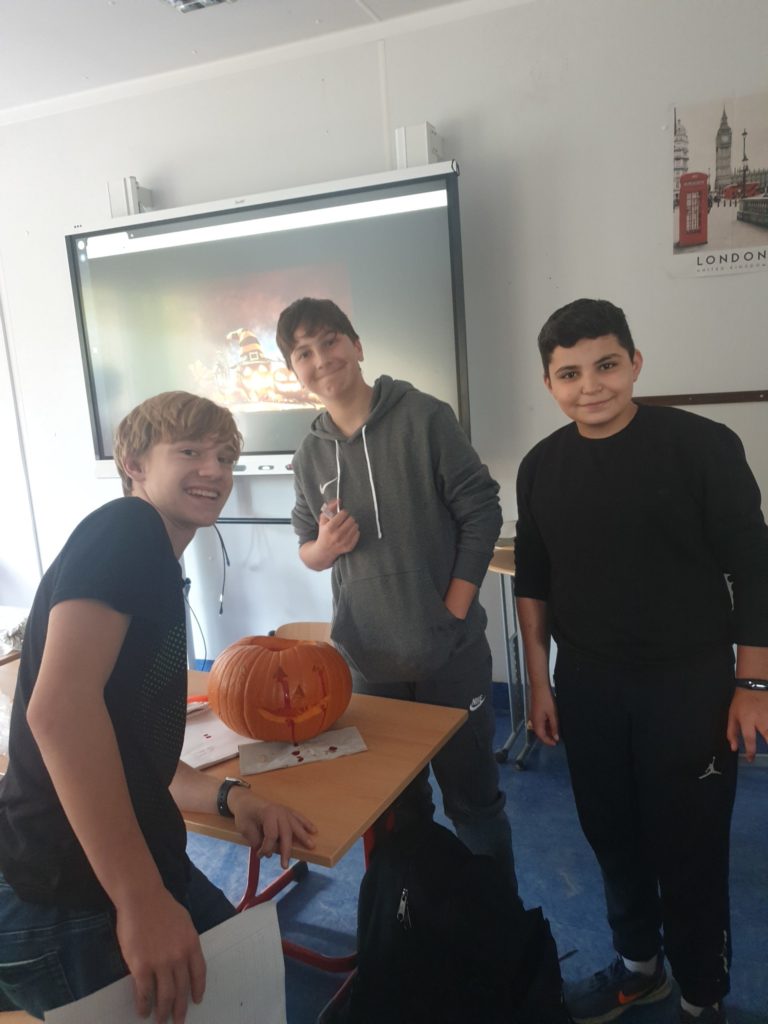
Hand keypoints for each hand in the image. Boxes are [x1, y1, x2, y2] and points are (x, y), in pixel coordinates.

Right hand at [116, 889, 204, 1023]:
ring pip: (164, 995)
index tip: (196, 1000)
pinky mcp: (141, 967)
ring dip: (163, 1011)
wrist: (141, 898)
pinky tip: (143, 1011)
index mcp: (191, 944)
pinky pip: (144, 992)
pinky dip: (144, 1005)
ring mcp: (160, 963)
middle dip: (180, 1008)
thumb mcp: (184, 922)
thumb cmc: (162, 907)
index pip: (199, 973)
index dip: (198, 989)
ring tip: (160, 1020)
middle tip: (178, 1020)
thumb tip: (184, 958)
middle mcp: (179, 956)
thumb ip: (185, 942)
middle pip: (182, 989)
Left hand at [229, 789, 316, 868]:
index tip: (259, 855)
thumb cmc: (244, 814)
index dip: (266, 848)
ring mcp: (285, 811)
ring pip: (296, 825)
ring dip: (303, 836)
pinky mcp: (287, 812)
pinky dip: (306, 824)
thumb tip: (268, 850)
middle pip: (286, 832)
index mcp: (267, 814)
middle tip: (284, 865)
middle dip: (286, 850)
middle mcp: (279, 812)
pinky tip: (313, 830)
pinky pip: (299, 818)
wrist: (245, 800)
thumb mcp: (245, 828)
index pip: (271, 835)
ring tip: (311, 846)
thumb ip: (256, 839)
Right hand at [316, 500, 359, 562]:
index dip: (343, 512)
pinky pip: (358, 534)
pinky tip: (349, 532)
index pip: (343, 514)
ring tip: (347, 526)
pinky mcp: (349, 547)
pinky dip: (355, 532)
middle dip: (348, 518)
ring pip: (355, 526)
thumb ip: (329, 507)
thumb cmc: (324, 532)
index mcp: (329, 528)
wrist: (324, 550)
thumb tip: (339, 500)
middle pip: (351, 520)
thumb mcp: (323, 519)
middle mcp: (337, 536)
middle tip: (345, 520)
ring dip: (352, 524)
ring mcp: (343, 542)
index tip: (342, 514)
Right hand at [529, 683, 559, 746]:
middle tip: (557, 738)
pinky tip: (553, 722)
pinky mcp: (535, 712)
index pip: (542, 737)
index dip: (549, 742)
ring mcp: (534, 716)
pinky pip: (540, 722)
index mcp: (537, 723)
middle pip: (540, 733)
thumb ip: (554, 727)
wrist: (540, 687)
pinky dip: (546, 724)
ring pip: (540, 728)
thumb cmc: (546, 699)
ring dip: (548, 730)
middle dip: (548, 737)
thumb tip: (555, 737)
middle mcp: (533, 721)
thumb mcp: (553, 714)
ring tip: (557, 730)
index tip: (556, 744)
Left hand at [727, 688, 767, 761]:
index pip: (749, 738)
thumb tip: (733, 748)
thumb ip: (732, 732)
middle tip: (766, 757)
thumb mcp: (732, 714)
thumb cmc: (742, 701)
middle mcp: (761, 719)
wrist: (755, 684)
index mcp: (747, 719)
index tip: (750, 759)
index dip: (750, 751)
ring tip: (767, 743)